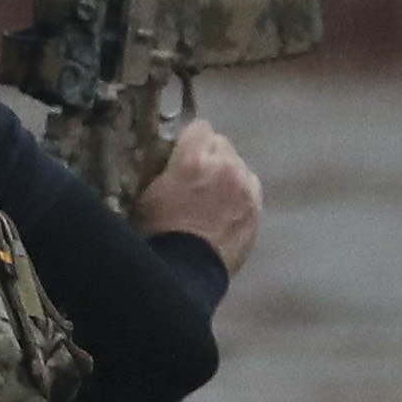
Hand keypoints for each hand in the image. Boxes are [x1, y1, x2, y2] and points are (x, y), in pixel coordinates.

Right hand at [133, 116, 261, 278]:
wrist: (184, 274)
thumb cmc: (156, 235)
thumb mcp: (145, 193)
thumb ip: (162, 167)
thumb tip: (165, 156)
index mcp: (192, 159)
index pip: (199, 127)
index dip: (189, 140)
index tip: (182, 153)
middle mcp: (224, 167)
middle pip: (222, 144)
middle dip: (209, 156)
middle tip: (196, 177)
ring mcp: (245, 188)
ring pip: (239, 165)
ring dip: (227, 174)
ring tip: (213, 195)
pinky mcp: (256, 209)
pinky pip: (250, 188)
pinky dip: (240, 193)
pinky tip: (226, 209)